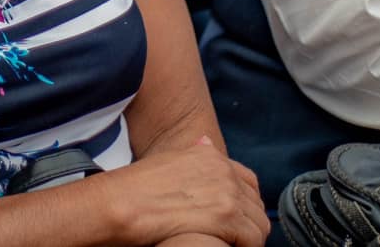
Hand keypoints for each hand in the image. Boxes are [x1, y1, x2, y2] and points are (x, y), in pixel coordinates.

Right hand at [117, 137, 267, 246]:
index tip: (236, 220)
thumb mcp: (169, 160)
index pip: (249, 182)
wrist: (120, 203)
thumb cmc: (136, 188)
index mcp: (211, 156)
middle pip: (256, 204)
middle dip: (248, 223)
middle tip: (232, 238)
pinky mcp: (226, 216)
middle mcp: (223, 170)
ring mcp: (227, 192)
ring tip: (230, 246)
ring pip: (259, 224)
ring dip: (248, 239)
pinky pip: (253, 239)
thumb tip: (207, 143)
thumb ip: (194, 156)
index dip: (245, 204)